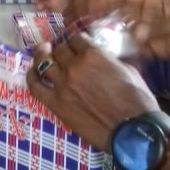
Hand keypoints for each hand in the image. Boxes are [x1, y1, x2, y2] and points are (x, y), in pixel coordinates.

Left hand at [26, 34, 158, 150]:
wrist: (132, 131)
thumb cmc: (137, 101)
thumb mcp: (128, 69)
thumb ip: (109, 60)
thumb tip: (102, 59)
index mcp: (93, 54)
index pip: (77, 39)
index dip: (76, 41)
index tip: (77, 44)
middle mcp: (74, 66)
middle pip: (59, 50)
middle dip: (62, 49)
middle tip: (63, 52)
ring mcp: (61, 85)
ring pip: (44, 62)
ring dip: (43, 55)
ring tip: (43, 52)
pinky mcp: (55, 103)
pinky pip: (35, 86)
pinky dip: (31, 76)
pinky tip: (33, 72)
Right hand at [67, 0, 169, 64]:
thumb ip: (158, 27)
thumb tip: (135, 35)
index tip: (77, 7)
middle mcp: (139, 12)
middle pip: (107, 5)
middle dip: (84, 5)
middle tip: (60, 11)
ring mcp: (142, 28)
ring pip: (111, 25)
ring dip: (92, 27)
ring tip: (71, 32)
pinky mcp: (147, 46)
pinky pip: (123, 45)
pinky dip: (109, 47)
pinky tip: (93, 51)